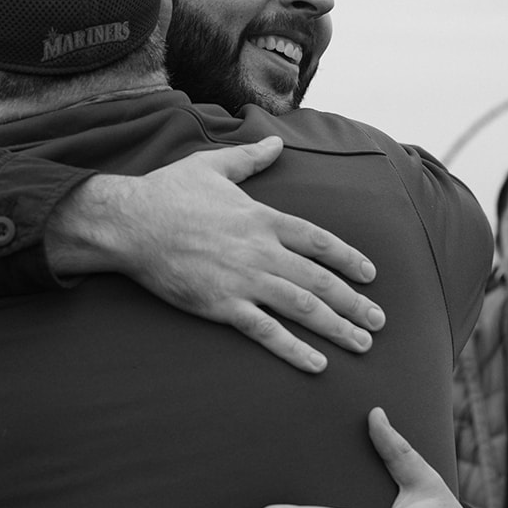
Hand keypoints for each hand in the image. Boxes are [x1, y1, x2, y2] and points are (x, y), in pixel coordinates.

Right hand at [46, 137, 382, 372]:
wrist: (128, 223)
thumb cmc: (167, 192)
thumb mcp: (211, 166)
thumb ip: (249, 158)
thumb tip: (276, 143)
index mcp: (262, 217)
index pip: (319, 240)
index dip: (348, 258)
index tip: (371, 275)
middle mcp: (260, 250)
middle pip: (320, 280)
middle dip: (354, 303)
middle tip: (379, 322)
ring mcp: (242, 280)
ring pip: (302, 307)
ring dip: (337, 328)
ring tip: (362, 344)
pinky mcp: (221, 306)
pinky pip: (265, 331)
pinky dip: (294, 349)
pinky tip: (318, 364)